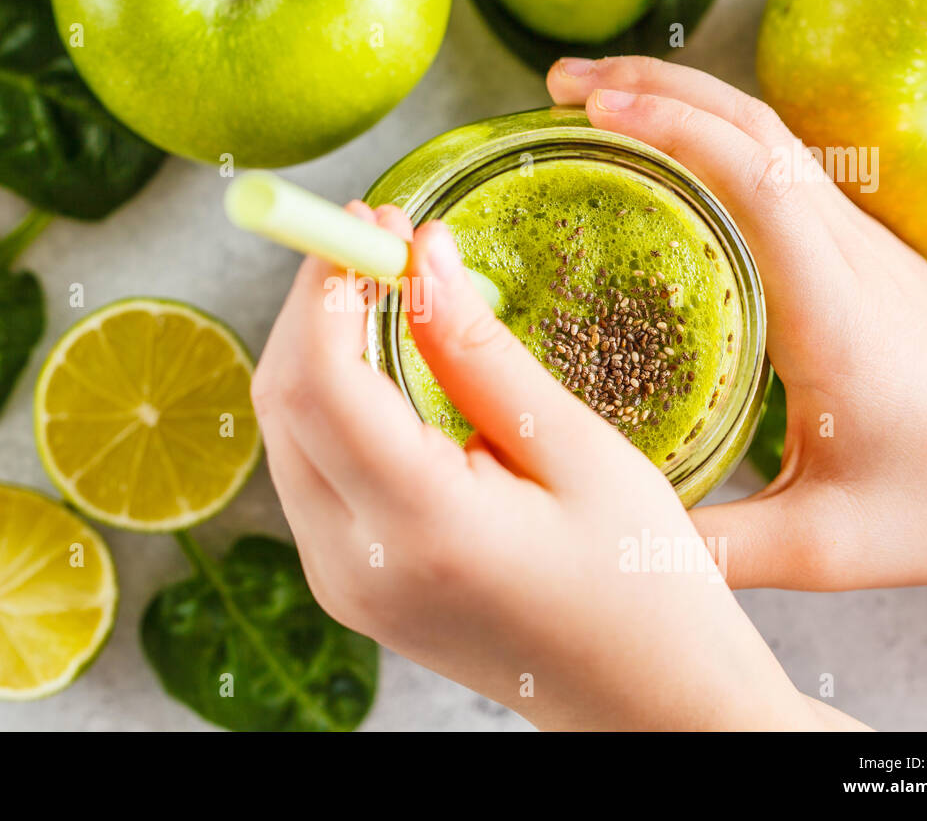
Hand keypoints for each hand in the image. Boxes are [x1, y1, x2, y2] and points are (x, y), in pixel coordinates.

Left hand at [253, 203, 835, 729]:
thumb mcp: (578, 453)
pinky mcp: (349, 582)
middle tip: (376, 237)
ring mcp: (341, 582)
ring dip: (320, 346)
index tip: (374, 218)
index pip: (320, 381)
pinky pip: (311, 466)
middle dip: (316, 304)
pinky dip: (334, 398)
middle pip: (283, 400)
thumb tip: (420, 253)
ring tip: (385, 285)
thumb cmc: (643, 586)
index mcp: (420, 530)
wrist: (643, 707)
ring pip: (287, 430)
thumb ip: (481, 352)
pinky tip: (384, 359)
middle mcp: (353, 564)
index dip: (330, 284)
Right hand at [549, 55, 926, 590]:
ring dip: (684, 98)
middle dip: (655, 86)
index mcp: (835, 312)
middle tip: (563, 82)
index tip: (593, 109)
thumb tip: (614, 538)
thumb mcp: (826, 547)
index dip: (673, 130)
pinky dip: (713, 134)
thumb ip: (717, 547)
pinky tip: (669, 155)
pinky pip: (781, 166)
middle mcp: (849, 257)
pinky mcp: (861, 255)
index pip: (755, 181)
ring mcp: (861, 247)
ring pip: (770, 135)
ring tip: (597, 98)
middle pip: (755, 126)